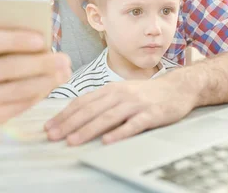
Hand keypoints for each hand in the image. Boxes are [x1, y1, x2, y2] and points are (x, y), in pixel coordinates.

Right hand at [0, 10, 70, 123]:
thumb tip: (27, 13)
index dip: (16, 40)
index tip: (41, 39)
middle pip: (8, 68)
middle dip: (41, 63)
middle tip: (65, 58)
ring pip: (18, 91)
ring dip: (46, 81)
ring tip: (65, 72)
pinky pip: (21, 106)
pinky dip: (39, 95)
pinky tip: (52, 85)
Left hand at [44, 70, 195, 145]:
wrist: (178, 88)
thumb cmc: (146, 93)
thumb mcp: (121, 92)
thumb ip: (102, 101)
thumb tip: (76, 114)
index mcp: (110, 89)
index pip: (82, 101)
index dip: (64, 114)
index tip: (49, 126)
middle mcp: (120, 94)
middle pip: (91, 110)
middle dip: (69, 123)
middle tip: (53, 136)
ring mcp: (136, 104)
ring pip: (107, 117)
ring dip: (88, 129)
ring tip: (73, 140)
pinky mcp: (151, 114)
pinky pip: (133, 125)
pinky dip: (119, 133)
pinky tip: (108, 141)